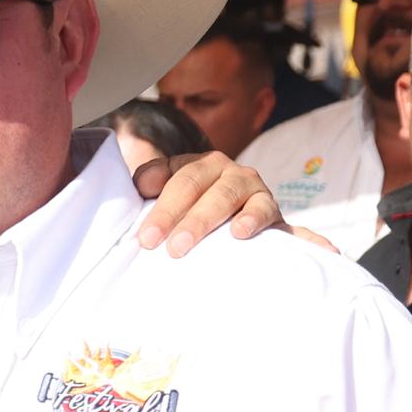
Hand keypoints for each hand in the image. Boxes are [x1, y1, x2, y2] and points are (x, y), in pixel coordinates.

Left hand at [121, 144, 288, 253]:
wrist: (248, 231)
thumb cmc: (200, 218)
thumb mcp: (174, 201)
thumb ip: (154, 185)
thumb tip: (142, 184)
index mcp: (197, 165)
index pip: (174, 179)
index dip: (160, 208)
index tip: (146, 238)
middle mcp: (223, 169)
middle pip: (193, 184)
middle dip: (171, 215)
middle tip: (156, 245)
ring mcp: (248, 184)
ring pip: (224, 195)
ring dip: (201, 220)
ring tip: (181, 246)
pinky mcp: (269, 205)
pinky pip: (263, 208)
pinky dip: (252, 218)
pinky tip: (239, 232)